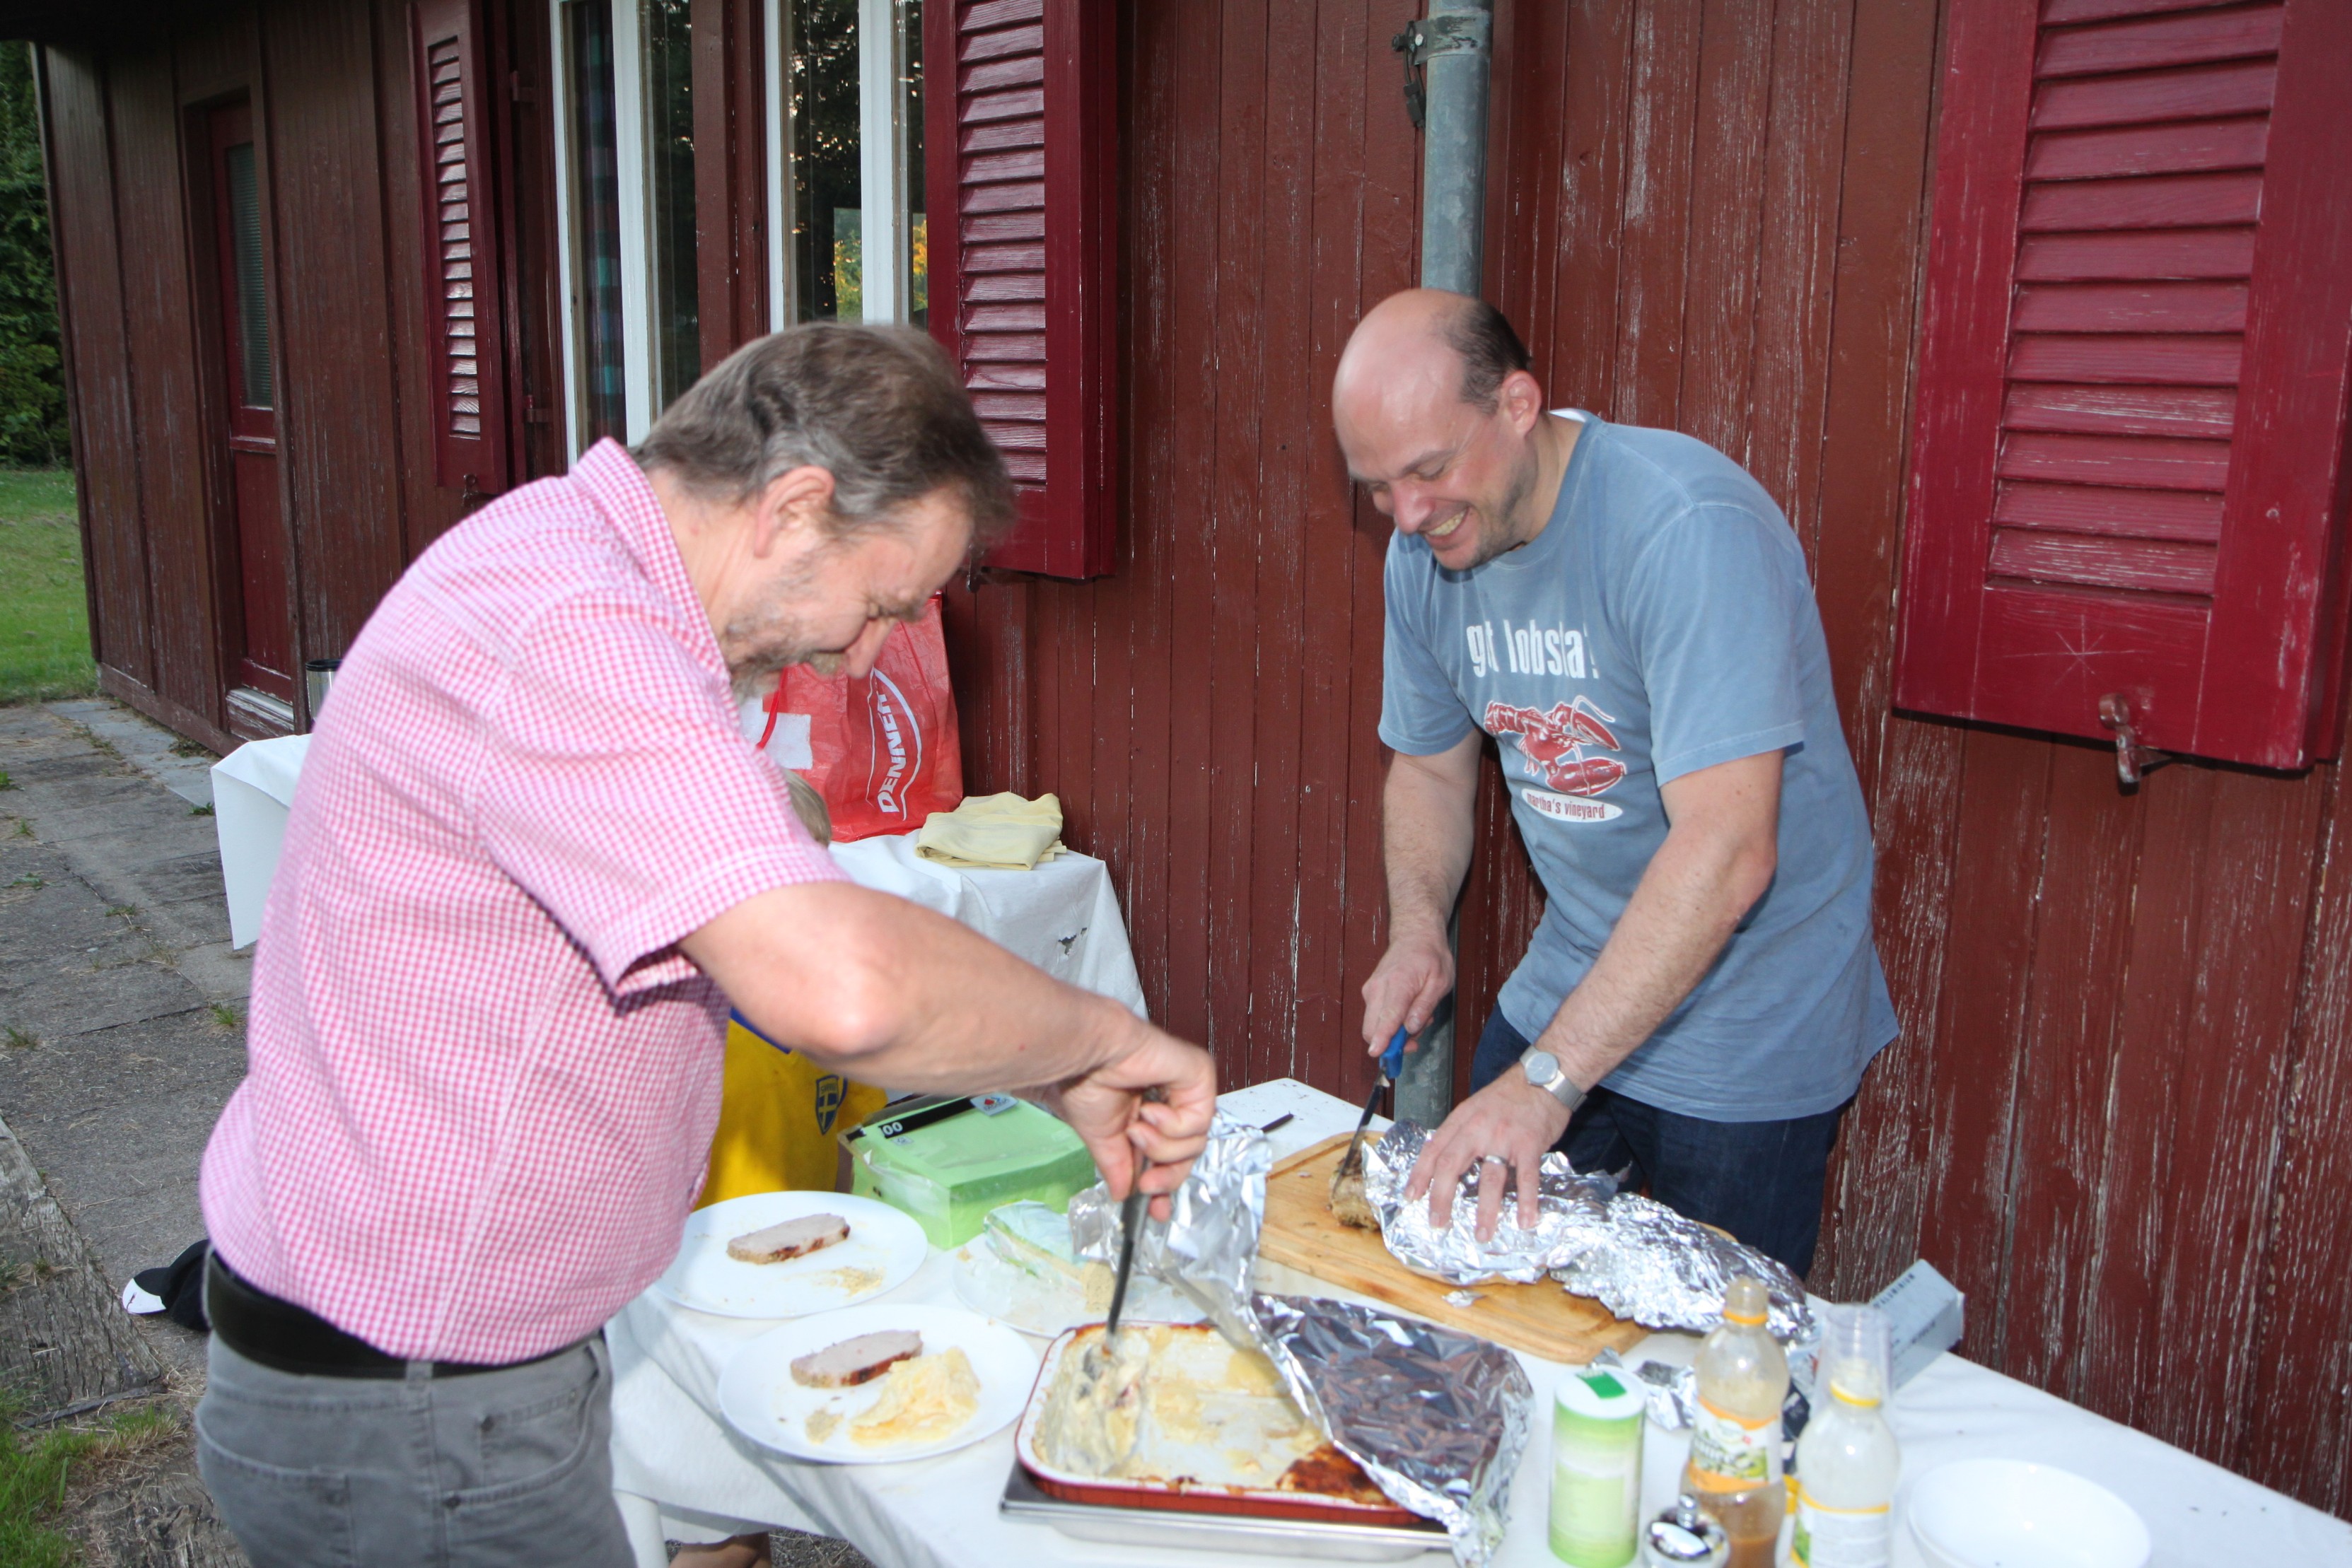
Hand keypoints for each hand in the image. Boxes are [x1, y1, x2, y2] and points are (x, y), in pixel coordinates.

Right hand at [1036, 1023, 1216, 1221]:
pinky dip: (1173, 1124)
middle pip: (1188, 1155)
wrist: (1085, 1057)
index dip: (1166, 1184)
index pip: (1170, 1156)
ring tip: (1137, 1127)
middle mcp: (1171, 1102)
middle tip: (1146, 1183)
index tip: (1157, 1212)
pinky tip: (1150, 1111)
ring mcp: (1186, 1088)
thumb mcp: (1103, 1139)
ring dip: (1162, 1145)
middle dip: (1167, 1175)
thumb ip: (1118, 1165)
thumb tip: (1123, 1194)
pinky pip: (1201, 1119)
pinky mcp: (1198, 1074)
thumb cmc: (1085, 1080)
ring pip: (1196, 1143)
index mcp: (1149, 1115)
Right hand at [1361, 926, 1454, 1058]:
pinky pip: (1375, 1017)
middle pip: (1372, 1028)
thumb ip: (1424, 1006)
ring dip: (1393, 1033)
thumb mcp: (1440, 982)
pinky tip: (1408, 1012)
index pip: (1386, 1018)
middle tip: (1415, 1039)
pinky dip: (1390, 1023)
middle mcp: (1378, 988)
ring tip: (1417, 1017)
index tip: (1378, 1054)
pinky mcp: (1369, 993)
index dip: (1382, 1039)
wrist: (1414, 935)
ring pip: (1373, 1026)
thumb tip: (1411, 1028)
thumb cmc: (1430, 957)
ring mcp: (1371, 990)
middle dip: (1391, 1043)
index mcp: (1398, 984)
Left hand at [1404, 1072, 1571, 1238]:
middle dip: (1441, 1198)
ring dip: (1485, 1210)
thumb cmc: (1509, 1096)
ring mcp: (1504, 1137)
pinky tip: (1526, 1221)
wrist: (1543, 1075)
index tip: (1410, 1197)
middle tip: (1438, 1223)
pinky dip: (1526, 1201)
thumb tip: (1445, 1160)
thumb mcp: (1476, 1107)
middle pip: (1451, 1165)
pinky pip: (1527, 1176)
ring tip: (1482, 1234)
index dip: (1419, 1175)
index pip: (1433, 1150)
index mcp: (1462, 1120)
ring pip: (1490, 1178)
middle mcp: (1478, 1129)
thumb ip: (1461, 1132)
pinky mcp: (1530, 1144)